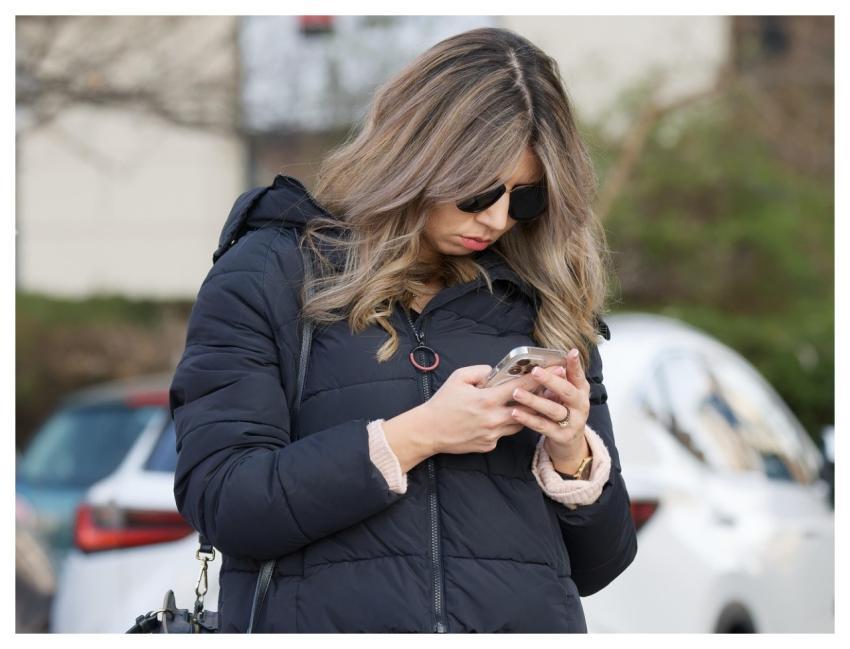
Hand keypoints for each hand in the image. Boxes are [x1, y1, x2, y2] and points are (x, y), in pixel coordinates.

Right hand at [420, 364, 547, 454]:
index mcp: (487, 400)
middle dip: (542, 397)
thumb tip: (496, 372)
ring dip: (527, 413)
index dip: (541, 378)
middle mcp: (494, 419)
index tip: (556, 370)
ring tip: (534, 403)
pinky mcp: (490, 445)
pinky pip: (504, 433)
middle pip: (528, 408)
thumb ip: (481, 371)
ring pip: (520, 422)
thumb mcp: (458, 378)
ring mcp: (493, 435)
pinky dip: (506, 424)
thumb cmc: (442, 403)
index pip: (521, 387)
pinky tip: (501, 418)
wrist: (428, 431)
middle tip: (554, 389)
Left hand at [509, 348, 590, 469]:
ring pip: (552, 409)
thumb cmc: (564, 412)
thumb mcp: (566, 395)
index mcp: (581, 392)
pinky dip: (528, 419)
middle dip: (551, 380)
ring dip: (533, 400)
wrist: (570, 444)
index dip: (575, 365)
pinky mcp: (561, 436)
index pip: (579, 376)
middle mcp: (580, 406)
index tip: (571, 352)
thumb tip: (547, 361)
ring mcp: (572, 422)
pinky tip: (515, 412)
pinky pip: (542, 426)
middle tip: (534, 371)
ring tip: (516, 393)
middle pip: (566, 391)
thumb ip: (560, 379)